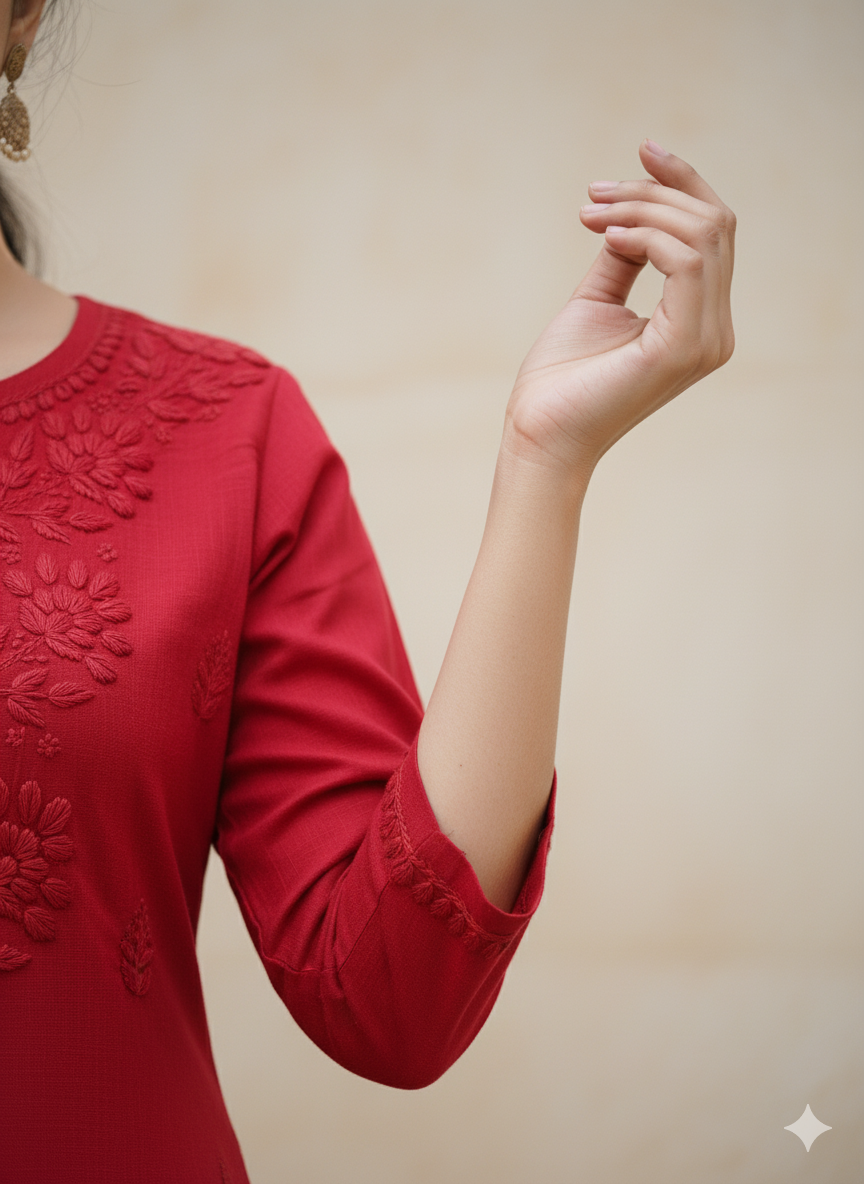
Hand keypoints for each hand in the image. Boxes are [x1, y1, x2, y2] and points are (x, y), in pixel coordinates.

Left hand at [506, 140, 735, 477]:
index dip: (683, 184)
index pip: (713, 234)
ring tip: (592, 215)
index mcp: (700, 321)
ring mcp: (705, 340)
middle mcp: (715, 331)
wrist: (540, 434)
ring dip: (641, 209)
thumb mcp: (595, 301)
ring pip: (702, 235)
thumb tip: (630, 214)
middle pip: (713, 224)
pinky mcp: (684, 346)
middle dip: (652, 193)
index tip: (640, 150)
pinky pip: (687, 261)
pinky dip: (646, 235)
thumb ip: (622, 259)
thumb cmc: (561, 379)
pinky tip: (606, 235)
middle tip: (593, 196)